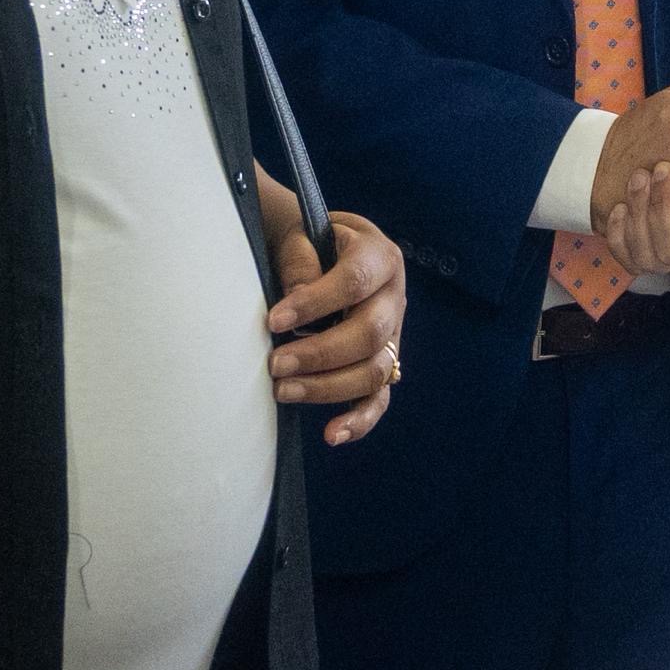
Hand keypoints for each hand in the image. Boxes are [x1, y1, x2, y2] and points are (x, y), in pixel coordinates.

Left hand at [266, 204, 405, 446]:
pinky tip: (331, 435)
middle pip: (370, 334)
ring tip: (283, 391)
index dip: (316, 303)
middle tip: (275, 365)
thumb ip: (300, 259)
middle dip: (319, 354)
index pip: (354, 281)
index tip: (274, 321)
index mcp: (380, 257)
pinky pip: (379, 398)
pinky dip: (359, 420)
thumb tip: (296, 298)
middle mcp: (394, 297)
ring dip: (328, 387)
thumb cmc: (309, 241)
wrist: (325, 246)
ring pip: (374, 370)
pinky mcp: (384, 364)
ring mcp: (394, 334)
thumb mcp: (302, 234)